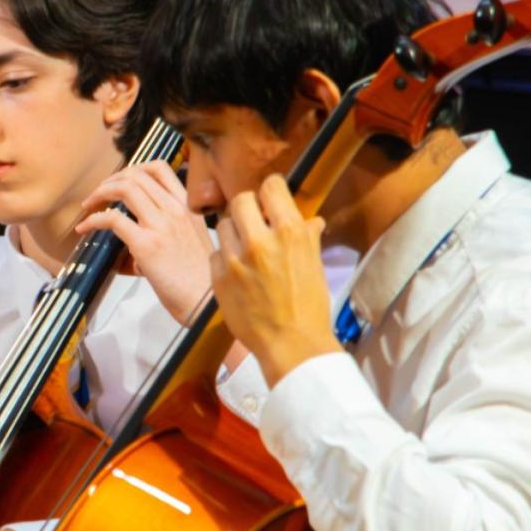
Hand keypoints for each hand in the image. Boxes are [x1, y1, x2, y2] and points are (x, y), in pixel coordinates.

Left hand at [77, 160, 214, 323]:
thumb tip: (126, 247)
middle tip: (98, 195)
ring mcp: (161, 224)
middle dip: (110, 180)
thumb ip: (162, 233)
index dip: (133, 169)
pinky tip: (85, 228)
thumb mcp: (188, 244)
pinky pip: (112, 219)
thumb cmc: (199, 280)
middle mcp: (175, 209)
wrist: (207, 302)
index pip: (160, 167)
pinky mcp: (146, 244)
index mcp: (188, 207)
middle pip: (136, 174)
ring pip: (124, 188)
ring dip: (99, 193)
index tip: (119, 182)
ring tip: (88, 206)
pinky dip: (93, 220)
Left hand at [211, 174, 341, 385]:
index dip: (271, 190)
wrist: (291, 344)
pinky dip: (224, 257)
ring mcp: (236, 259)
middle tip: (253, 220)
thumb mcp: (314, 266)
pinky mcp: (219, 277)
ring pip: (222, 225)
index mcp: (289, 232)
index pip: (271, 187)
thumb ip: (307, 237)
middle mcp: (260, 240)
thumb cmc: (308, 307)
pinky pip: (215, 253)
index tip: (270, 197)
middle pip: (240, 200)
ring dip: (233, 231)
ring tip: (244, 247)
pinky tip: (236, 270)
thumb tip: (312, 220)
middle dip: (247, 207)